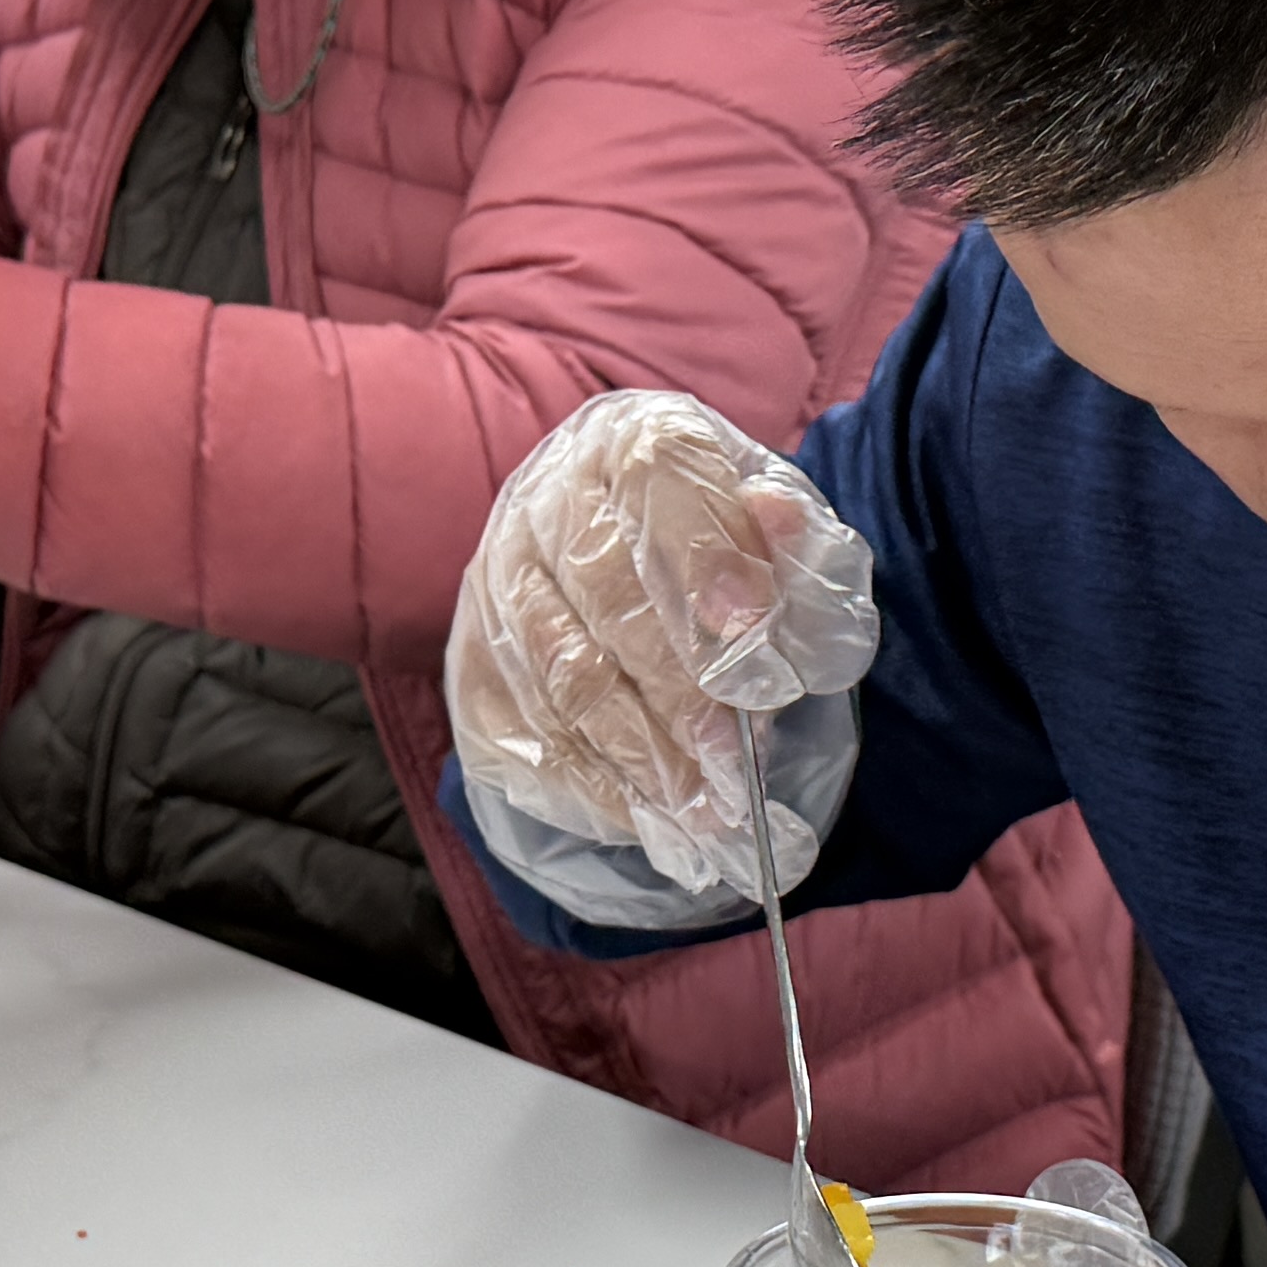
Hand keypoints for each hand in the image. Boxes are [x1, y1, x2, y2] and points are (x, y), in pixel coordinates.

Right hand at [443, 391, 879, 903]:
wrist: (618, 548)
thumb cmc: (712, 542)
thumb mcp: (770, 524)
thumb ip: (792, 537)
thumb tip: (782, 527)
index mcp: (629, 446)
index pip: (659, 487)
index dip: (706, 562)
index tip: (753, 636)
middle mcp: (546, 504)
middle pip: (606, 597)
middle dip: (680, 689)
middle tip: (737, 760)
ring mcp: (497, 585)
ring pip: (564, 677)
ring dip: (642, 755)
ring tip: (708, 812)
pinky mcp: (475, 660)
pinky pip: (523, 733)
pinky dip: (592, 787)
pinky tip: (651, 820)